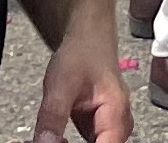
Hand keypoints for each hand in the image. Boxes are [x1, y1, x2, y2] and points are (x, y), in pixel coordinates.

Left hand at [36, 13, 136, 142]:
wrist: (88, 35)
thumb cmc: (82, 52)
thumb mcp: (61, 84)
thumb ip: (53, 117)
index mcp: (117, 115)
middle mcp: (119, 125)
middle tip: (48, 138)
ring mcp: (110, 128)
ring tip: (50, 135)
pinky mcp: (99, 128)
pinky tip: (54, 138)